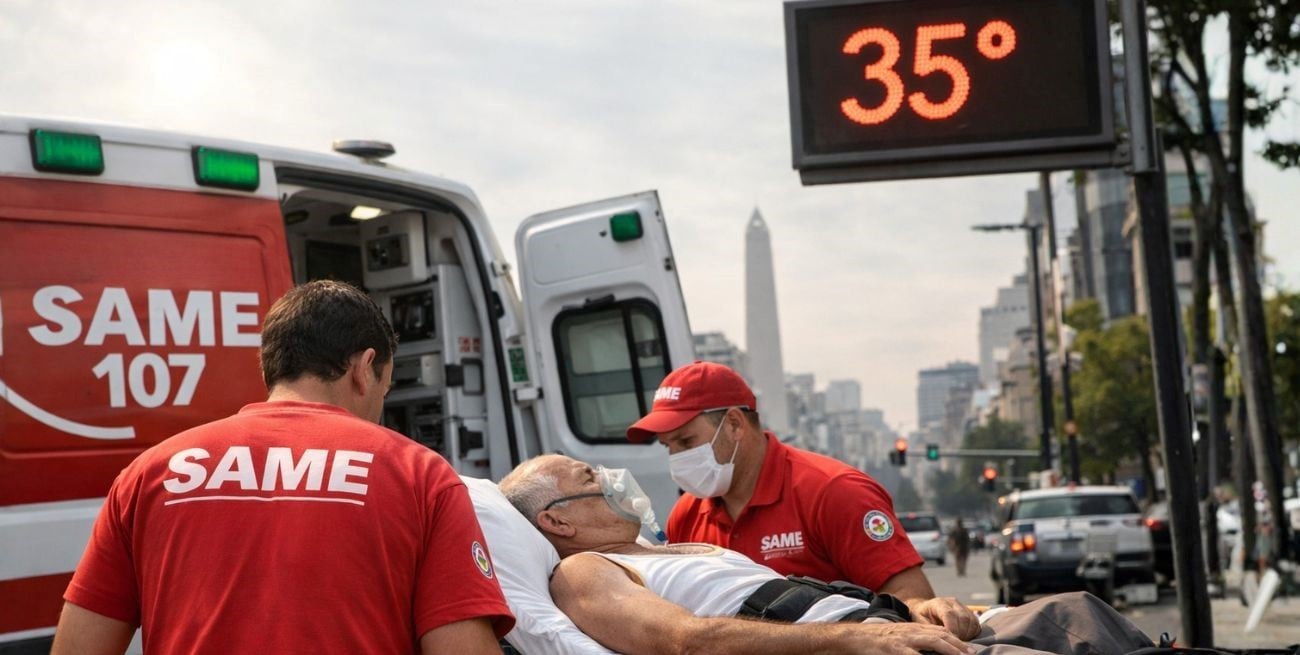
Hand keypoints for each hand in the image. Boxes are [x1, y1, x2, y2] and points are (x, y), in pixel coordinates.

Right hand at [845, 621, 974, 654]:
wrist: (851, 637)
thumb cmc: (873, 640)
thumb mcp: (896, 637)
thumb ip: (912, 641)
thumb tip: (927, 650)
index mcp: (911, 628)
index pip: (939, 631)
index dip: (955, 639)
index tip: (968, 649)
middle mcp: (910, 631)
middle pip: (941, 635)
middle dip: (958, 645)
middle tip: (972, 654)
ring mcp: (903, 640)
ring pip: (932, 643)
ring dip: (949, 650)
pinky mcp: (894, 649)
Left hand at [910, 597, 981, 639]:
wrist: (927, 609)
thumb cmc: (922, 616)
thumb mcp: (919, 621)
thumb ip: (929, 628)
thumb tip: (937, 639)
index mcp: (939, 603)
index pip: (949, 614)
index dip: (952, 628)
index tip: (950, 640)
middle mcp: (953, 602)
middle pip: (963, 618)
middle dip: (961, 633)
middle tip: (955, 643)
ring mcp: (962, 606)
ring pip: (971, 621)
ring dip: (967, 634)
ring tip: (959, 642)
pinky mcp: (969, 612)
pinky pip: (976, 623)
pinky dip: (972, 633)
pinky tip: (964, 638)